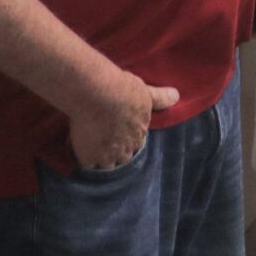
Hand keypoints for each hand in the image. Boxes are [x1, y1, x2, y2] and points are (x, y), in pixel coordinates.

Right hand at [64, 67, 178, 170]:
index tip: (121, 134)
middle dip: (117, 154)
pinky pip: (86, 164)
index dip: (129, 140)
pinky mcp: (89, 157)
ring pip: (106, 165)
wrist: (99, 95)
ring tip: (91, 151)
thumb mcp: (145, 92)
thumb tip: (177, 96)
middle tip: (105, 144)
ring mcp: (107, 155)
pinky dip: (83, 158)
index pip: (137, 144)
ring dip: (101, 159)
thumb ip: (160, 98)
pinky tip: (78, 150)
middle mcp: (126, 148)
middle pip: (123, 158)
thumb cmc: (123, 89)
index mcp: (139, 134)